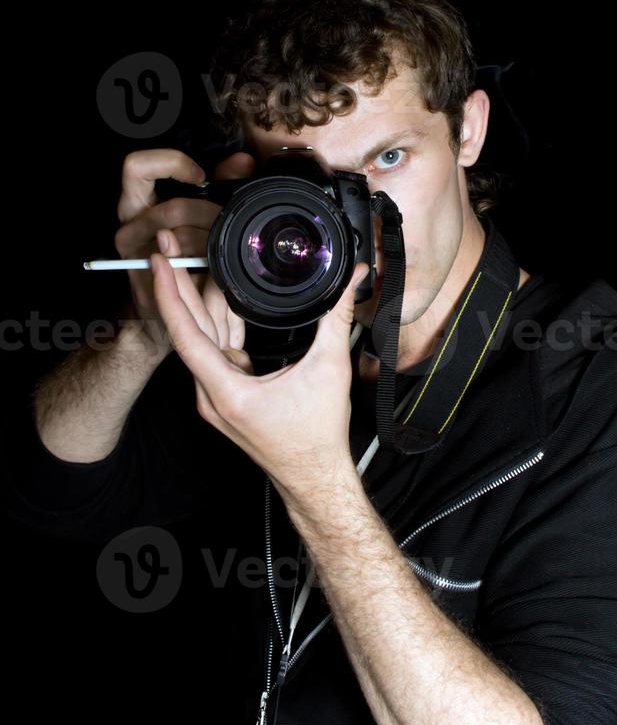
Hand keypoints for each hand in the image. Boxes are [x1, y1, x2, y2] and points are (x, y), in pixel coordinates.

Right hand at [114, 147, 254, 357]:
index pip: (138, 167)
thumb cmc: (187, 260)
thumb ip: (218, 187)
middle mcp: (130, 225)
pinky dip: (206, 265)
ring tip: (221, 249)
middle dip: (210, 218)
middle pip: (173, 209)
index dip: (170, 163)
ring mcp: (136, 255)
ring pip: (181, 240)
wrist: (169, 314)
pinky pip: (182, 267)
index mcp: (137, 202)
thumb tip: (243, 161)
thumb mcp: (202, 217)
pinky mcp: (147, 280)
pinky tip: (216, 267)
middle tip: (225, 226)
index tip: (200, 177)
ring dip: (210, 243)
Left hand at [150, 239, 368, 496]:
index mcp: (225, 390)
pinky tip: (226, 299)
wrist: (315, 477)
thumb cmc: (316, 437)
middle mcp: (212, 394)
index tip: (158, 262)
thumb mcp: (330, 368)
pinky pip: (218, 352)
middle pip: (189, 330)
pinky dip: (221, 324)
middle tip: (169, 247)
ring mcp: (218, 396)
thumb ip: (337, 317)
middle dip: (179, 286)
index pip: (185, 334)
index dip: (169, 293)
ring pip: (203, 340)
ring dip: (202, 303)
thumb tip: (350, 280)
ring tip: (195, 262)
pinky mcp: (228, 395)